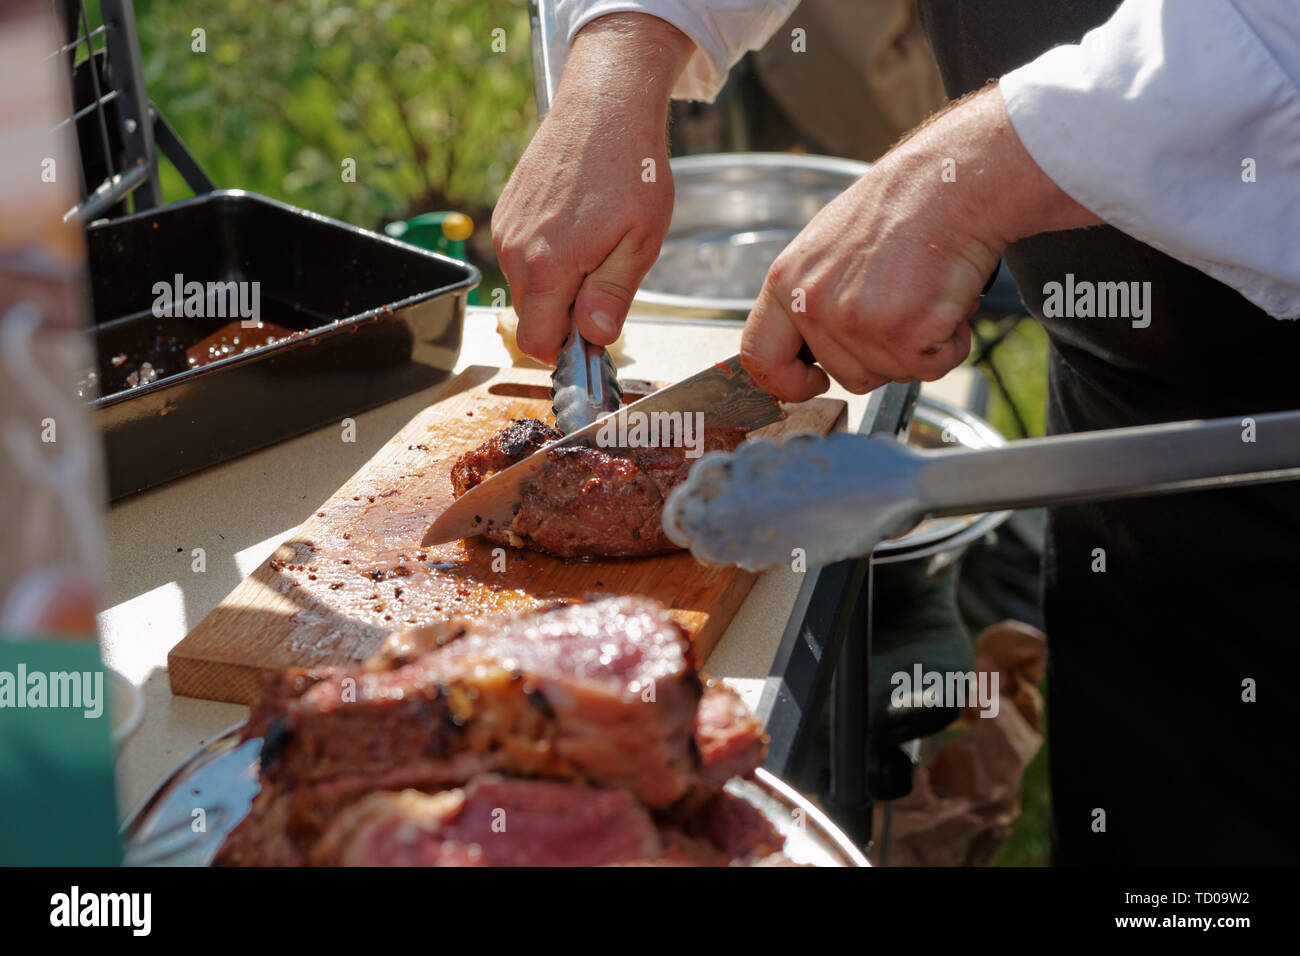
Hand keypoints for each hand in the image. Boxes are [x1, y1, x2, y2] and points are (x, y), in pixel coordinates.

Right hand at [492, 14, 693, 363]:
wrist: (604, 104)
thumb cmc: (631, 170)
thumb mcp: (640, 243)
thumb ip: (612, 297)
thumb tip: (594, 339)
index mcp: (547, 267)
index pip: (537, 343)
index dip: (567, 348)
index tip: (595, 332)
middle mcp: (515, 251)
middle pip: (531, 316)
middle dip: (565, 314)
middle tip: (606, 279)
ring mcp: (506, 229)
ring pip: (527, 287)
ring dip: (558, 283)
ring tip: (596, 244)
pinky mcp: (506, 211)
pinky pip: (522, 256)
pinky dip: (547, 256)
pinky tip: (578, 226)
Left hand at [742, 85, 1101, 400]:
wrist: (952, 184)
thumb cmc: (899, 210)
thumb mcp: (825, 249)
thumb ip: (810, 300)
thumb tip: (807, 355)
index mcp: (785, 282)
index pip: (760, 357)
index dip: (787, 383)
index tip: (815, 382)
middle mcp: (812, 304)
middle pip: (846, 376)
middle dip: (882, 354)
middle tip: (904, 304)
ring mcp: (855, 321)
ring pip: (890, 375)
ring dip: (917, 346)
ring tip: (925, 293)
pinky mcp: (902, 331)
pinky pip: (930, 368)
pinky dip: (951, 344)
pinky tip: (947, 302)